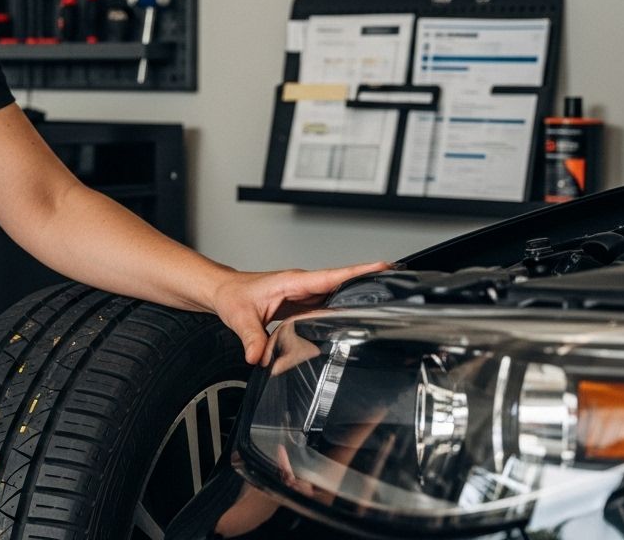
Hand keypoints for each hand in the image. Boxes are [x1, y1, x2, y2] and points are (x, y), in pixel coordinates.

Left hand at [209, 261, 388, 363]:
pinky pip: (326, 306)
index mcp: (293, 282)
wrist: (223, 292)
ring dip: (358, 297)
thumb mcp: (240, 317)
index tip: (384, 266)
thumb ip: (252, 338)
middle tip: (400, 283)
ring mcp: (304, 295)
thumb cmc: (232, 296)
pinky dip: (342, 310)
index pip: (332, 276)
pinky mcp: (302, 304)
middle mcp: (303, 286)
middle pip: (342, 284)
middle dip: (370, 283)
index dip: (359, 272)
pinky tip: (356, 318)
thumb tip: (259, 357)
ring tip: (387, 302)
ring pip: (336, 295)